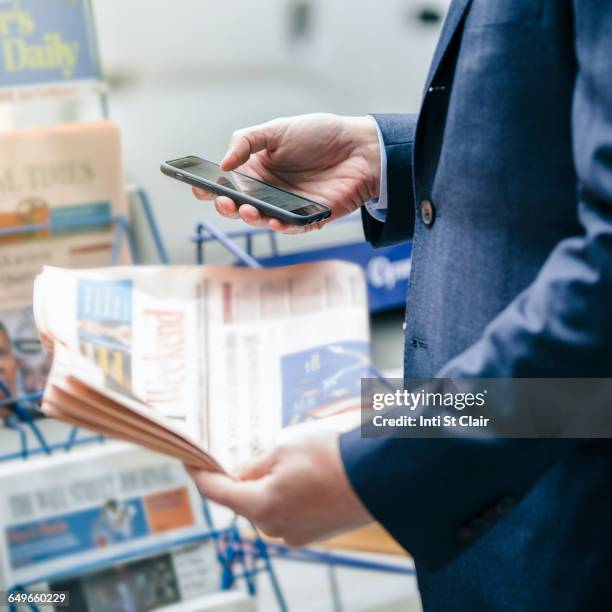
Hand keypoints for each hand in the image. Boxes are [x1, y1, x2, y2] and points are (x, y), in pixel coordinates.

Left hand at [187, 429, 372, 545]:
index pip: (218, 492)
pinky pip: (289, 514)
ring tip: (294, 462)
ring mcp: (297, 534)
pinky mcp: (314, 534)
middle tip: (260, 454)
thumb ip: (255, 466)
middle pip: (245, 501)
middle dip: (246, 479)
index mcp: (262, 506)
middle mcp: (275, 528)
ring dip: (270, 487)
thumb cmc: (331, 458)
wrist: (377, 476)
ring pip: (268, 507)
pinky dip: (289, 497)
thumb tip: (242, 476)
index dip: (200, 473)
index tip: (189, 460)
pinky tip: (308, 478)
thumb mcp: (283, 449)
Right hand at [193, 113, 380, 233]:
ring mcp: (287, 206)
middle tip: (226, 202)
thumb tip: (224, 164)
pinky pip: (291, 227)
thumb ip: (247, 141)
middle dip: (228, 207)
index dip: (210, 189)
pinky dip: (282, 226)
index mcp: (256, 170)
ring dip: (252, 219)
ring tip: (249, 211)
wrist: (359, 147)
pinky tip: (275, 221)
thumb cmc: (319, 135)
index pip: (226, 184)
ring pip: (262, 220)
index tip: (199, 189)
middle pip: (240, 207)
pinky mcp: (307, 218)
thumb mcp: (277, 130)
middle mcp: (268, 192)